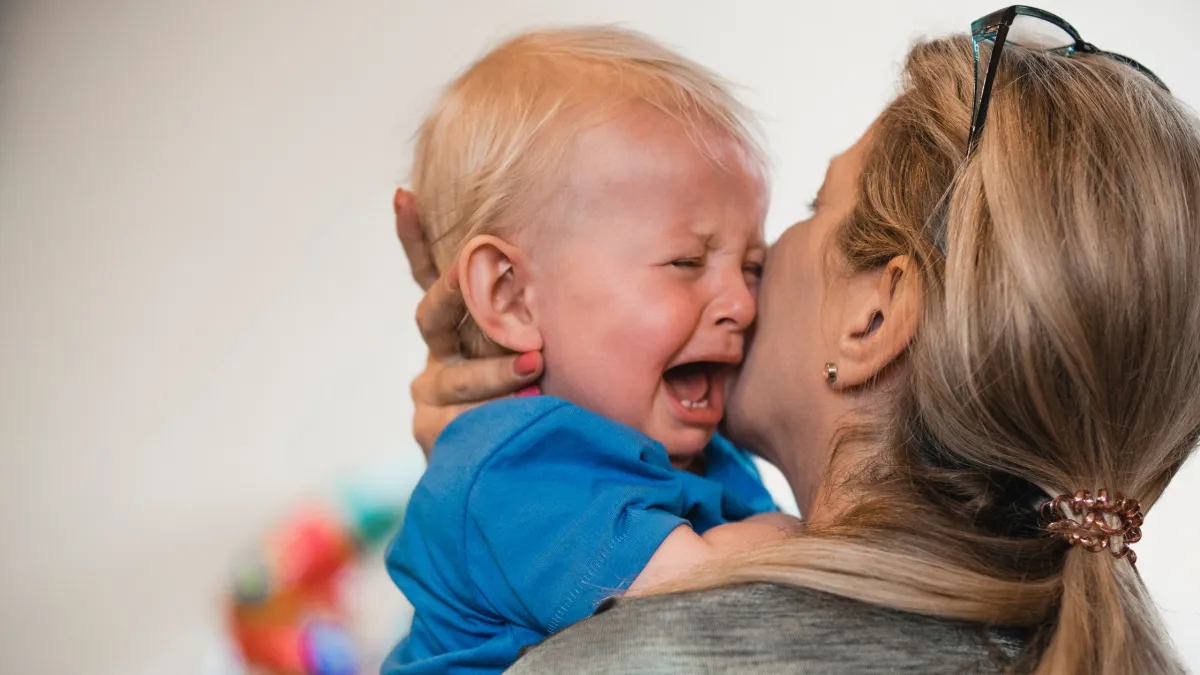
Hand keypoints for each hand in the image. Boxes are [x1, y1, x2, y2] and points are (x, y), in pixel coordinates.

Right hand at [394, 189, 543, 456]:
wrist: (521, 466)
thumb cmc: (544, 390)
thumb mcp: (542, 343)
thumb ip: (541, 309)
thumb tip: (582, 239)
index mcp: (456, 323)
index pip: (427, 273)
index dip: (412, 236)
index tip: (404, 195)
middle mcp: (438, 352)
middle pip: (434, 315)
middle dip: (456, 293)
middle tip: (480, 273)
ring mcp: (432, 392)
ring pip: (459, 376)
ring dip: (495, 371)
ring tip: (535, 365)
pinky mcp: (434, 433)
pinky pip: (460, 422)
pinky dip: (486, 416)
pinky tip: (513, 411)